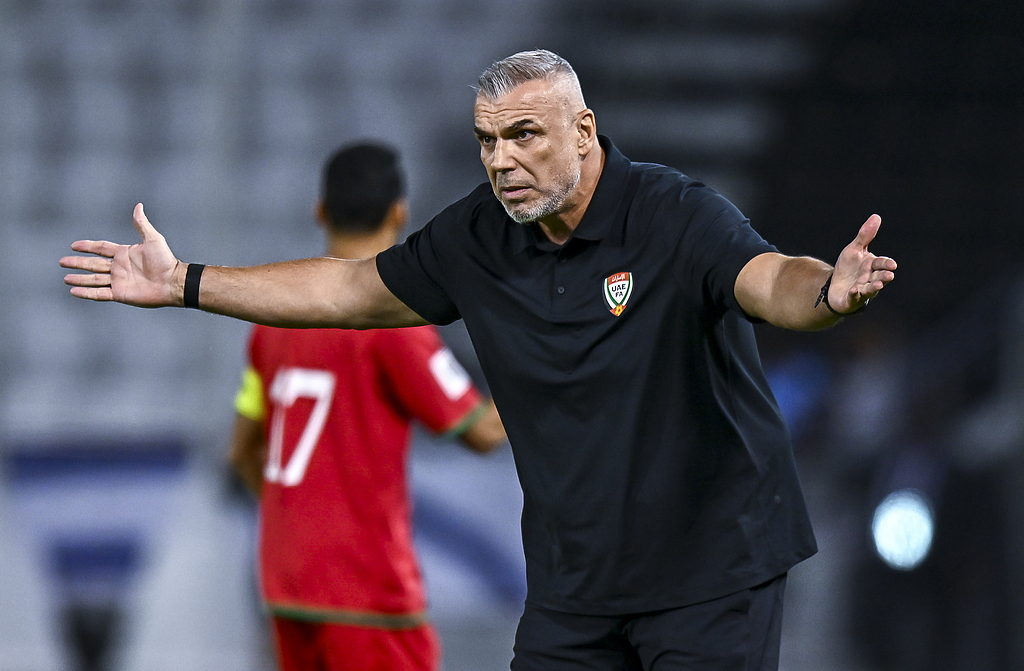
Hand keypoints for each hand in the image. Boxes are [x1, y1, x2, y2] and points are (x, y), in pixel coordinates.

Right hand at [60, 203, 184, 307]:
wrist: (173, 282)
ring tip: (65, 277)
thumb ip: (141, 224)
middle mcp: (119, 267)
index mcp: (124, 253)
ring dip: (79, 278)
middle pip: (93, 264)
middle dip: (78, 263)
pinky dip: (86, 292)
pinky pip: (99, 293)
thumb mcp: (153, 239)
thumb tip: (138, 206)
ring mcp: (119, 281)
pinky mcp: (120, 294)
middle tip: (62, 261)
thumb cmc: (165, 260)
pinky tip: (74, 291)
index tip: (74, 246)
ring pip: (93, 279)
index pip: (101, 248)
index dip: (87, 246)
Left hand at [828, 214, 896, 313]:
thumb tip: (876, 216)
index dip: (886, 264)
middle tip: (889, 275)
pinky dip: (855, 295)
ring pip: (871, 289)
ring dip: (874, 287)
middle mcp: (870, 279)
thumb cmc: (849, 268)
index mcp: (872, 266)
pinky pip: (854, 298)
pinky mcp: (852, 299)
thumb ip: (865, 236)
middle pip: (880, 277)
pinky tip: (854, 291)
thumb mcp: (854, 249)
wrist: (835, 286)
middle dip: (884, 277)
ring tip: (878, 286)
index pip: (882, 264)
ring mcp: (862, 290)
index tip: (892, 265)